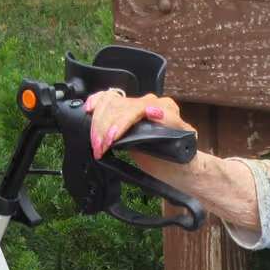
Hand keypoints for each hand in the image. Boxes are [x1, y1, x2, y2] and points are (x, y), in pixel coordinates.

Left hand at [78, 90, 261, 230]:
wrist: (182, 172)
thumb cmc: (158, 160)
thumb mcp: (130, 145)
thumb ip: (117, 134)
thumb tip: (95, 133)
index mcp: (136, 107)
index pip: (112, 96)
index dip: (97, 102)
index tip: (87, 111)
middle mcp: (149, 103)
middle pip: (117, 104)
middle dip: (102, 125)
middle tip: (97, 145)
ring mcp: (162, 108)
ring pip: (130, 107)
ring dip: (115, 126)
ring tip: (107, 143)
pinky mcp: (175, 118)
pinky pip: (157, 113)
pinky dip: (146, 116)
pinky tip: (144, 118)